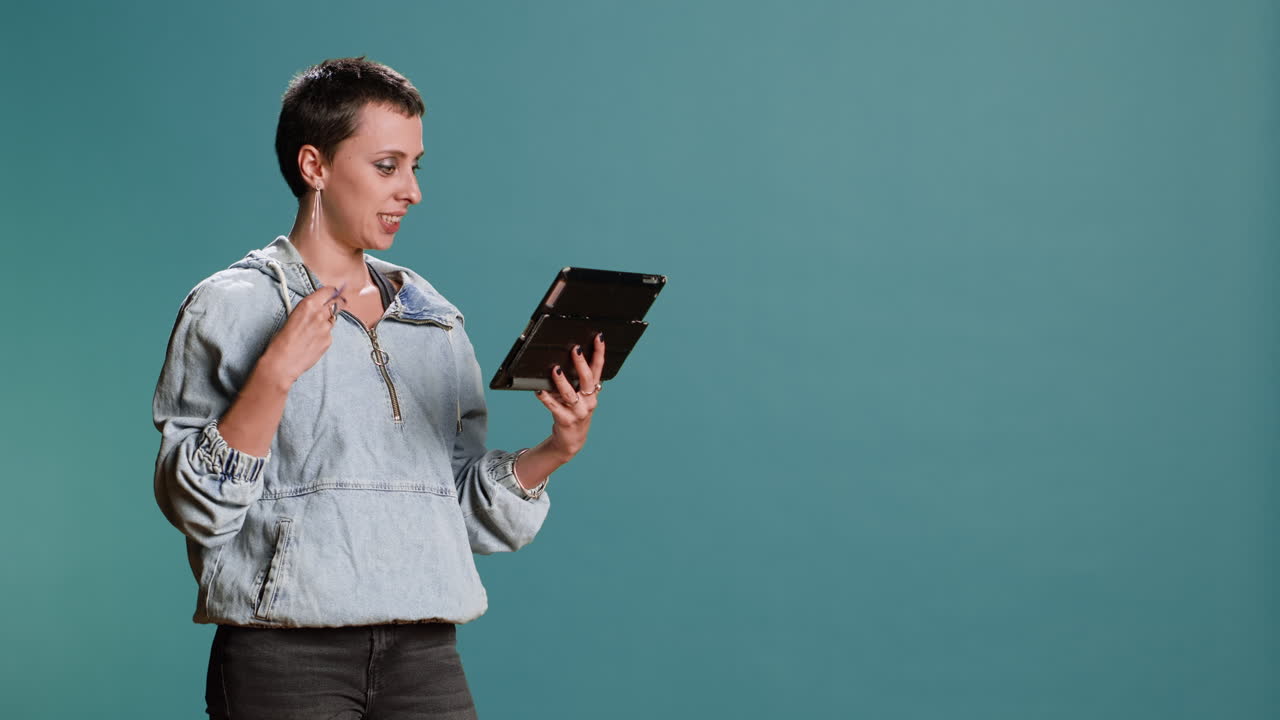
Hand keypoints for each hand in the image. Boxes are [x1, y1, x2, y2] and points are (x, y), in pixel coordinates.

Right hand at [257, 284, 348, 387]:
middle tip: (329, 309)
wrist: (282, 362)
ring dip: (326, 322)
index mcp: (308, 304)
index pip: (329, 291)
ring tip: (312, 332)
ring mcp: (326, 328)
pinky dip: (323, 336)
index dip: (331, 292)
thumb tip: (319, 306)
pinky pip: (329, 334)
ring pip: (332, 320)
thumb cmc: (281, 340)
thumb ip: (309, 309)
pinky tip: (311, 342)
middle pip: (336, 304)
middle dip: (334, 305)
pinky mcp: (329, 340)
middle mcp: (320, 314)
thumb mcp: (293, 315)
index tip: (332, 294)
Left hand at [535, 333, 605, 460]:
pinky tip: (539, 391)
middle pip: (586, 380)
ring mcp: (578, 412)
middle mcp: (589, 401)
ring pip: (570, 394)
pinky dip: (546, 399)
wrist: (571, 440)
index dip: (599, 353)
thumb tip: (560, 359)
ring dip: (562, 382)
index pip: (598, 369)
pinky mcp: (565, 421)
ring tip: (555, 370)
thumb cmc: (573, 411)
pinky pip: (554, 408)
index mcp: (593, 391)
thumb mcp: (579, 396)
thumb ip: (574, 380)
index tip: (598, 337)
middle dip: (581, 363)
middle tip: (575, 349)